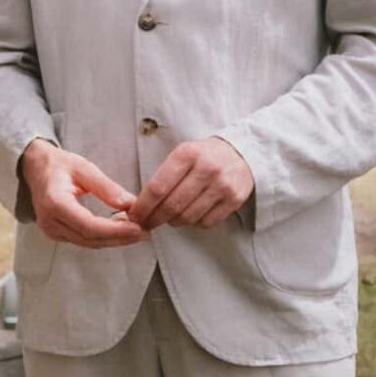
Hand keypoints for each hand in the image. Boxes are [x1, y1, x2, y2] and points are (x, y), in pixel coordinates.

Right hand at [21, 140, 145, 248]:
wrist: (34, 168)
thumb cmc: (58, 165)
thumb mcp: (84, 168)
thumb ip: (106, 187)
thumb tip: (130, 204)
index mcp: (55, 203)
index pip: (89, 226)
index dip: (116, 231)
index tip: (138, 227)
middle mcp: (50, 221)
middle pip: (90, 239)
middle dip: (119, 238)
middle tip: (144, 232)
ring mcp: (50, 230)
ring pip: (88, 243)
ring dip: (114, 239)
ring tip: (136, 231)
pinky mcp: (55, 233)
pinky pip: (83, 240)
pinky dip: (103, 237)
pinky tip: (119, 229)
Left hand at [130, 136, 253, 230]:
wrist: (240, 153)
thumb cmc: (203, 156)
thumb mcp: (182, 154)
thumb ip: (163, 175)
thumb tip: (140, 204)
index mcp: (187, 154)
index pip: (158, 187)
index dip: (143, 206)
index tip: (135, 215)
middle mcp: (206, 169)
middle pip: (172, 205)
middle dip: (154, 218)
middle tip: (146, 223)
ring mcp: (222, 185)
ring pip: (188, 217)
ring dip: (173, 222)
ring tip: (169, 217)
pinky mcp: (234, 200)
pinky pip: (206, 222)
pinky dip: (194, 223)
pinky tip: (190, 215)